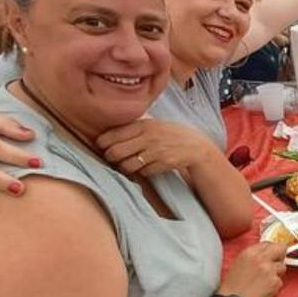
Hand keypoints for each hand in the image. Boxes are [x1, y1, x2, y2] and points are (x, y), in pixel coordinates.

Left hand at [96, 119, 210, 176]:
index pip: (112, 136)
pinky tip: (144, 167)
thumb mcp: (152, 124)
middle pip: (115, 152)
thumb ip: (133, 126)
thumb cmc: (169, 134)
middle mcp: (148, 137)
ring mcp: (156, 151)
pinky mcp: (164, 163)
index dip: (102, 144)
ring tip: (126, 165)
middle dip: (110, 158)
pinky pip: (142, 172)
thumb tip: (105, 132)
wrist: (195, 146)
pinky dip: (141, 172)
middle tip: (112, 158)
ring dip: (124, 168)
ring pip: (127, 166)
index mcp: (143, 124)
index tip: (102, 147)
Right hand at [218, 242, 287, 296]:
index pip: (269, 243)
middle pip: (281, 248)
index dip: (271, 250)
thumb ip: (253, 255)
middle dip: (279, 256)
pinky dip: (274, 286)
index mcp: (250, 252)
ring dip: (276, 273)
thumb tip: (266, 252)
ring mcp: (270, 270)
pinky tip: (264, 289)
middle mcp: (261, 259)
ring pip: (282, 267)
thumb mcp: (238, 263)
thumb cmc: (233, 287)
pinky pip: (280, 281)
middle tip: (274, 264)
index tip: (270, 255)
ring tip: (265, 281)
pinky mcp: (275, 282)